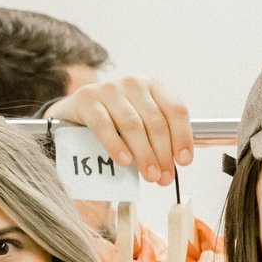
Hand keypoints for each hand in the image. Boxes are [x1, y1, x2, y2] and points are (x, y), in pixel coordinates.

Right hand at [50, 75, 194, 186]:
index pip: (176, 110)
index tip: (184, 162)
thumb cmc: (118, 121)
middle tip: (163, 178)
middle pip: (155, 122)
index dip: (182, 137)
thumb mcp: (144, 123)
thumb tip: (177, 164)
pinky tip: (124, 161)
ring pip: (132, 125)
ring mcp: (109, 89)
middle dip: (163, 154)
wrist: (77, 113)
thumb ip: (162, 137)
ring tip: (149, 175)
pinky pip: (104, 125)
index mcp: (154, 86)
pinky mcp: (86, 98)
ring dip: (144, 154)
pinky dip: (116, 144)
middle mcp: (133, 83)